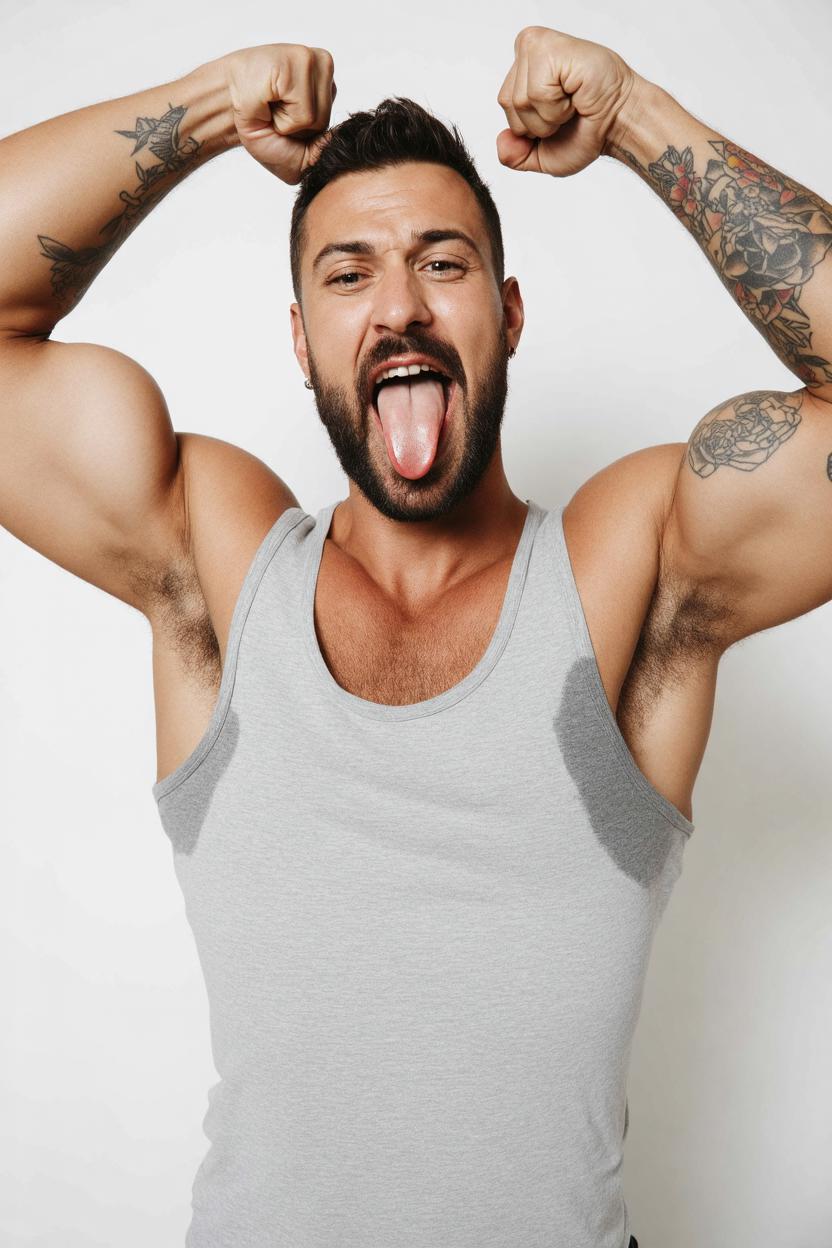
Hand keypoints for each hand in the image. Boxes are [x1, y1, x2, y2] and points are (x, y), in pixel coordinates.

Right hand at [223, 43, 335, 183]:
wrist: (225, 112)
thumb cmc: (259, 126)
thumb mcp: (298, 156)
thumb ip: (323, 154)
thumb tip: (337, 142)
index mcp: (327, 86)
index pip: (333, 130)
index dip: (303, 137)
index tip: (284, 123)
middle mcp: (325, 69)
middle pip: (326, 123)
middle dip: (297, 130)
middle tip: (275, 113)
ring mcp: (314, 61)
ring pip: (317, 119)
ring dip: (288, 123)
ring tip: (272, 105)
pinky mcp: (299, 61)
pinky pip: (304, 113)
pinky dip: (282, 118)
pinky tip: (268, 99)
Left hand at [497, 27, 637, 176]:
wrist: (619, 125)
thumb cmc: (586, 131)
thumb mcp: (541, 155)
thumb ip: (514, 156)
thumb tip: (502, 141)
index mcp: (523, 66)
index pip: (505, 105)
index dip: (531, 125)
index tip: (558, 116)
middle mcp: (528, 48)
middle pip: (510, 102)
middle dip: (539, 123)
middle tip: (567, 110)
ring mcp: (539, 45)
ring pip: (522, 100)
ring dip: (552, 115)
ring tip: (572, 102)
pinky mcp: (552, 48)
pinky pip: (537, 93)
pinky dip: (558, 107)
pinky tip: (575, 94)